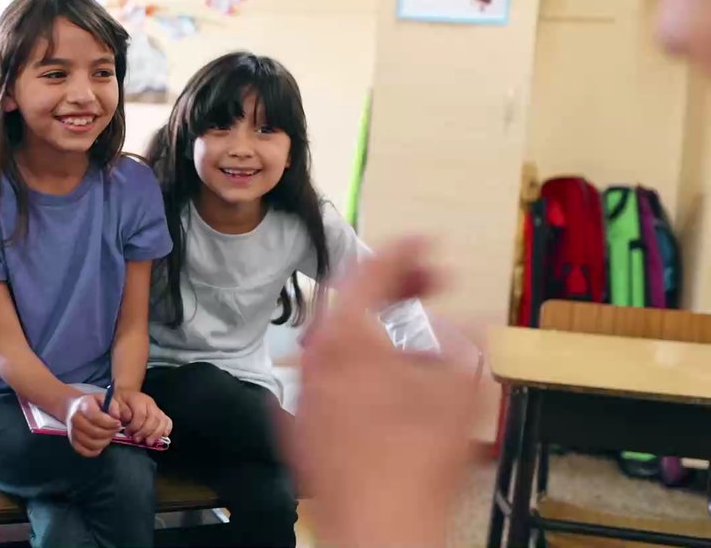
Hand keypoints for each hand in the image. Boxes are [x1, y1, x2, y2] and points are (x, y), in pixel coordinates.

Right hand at [65, 393, 120, 457]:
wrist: (73, 409)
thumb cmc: (92, 404)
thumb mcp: (104, 399)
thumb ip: (113, 406)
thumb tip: (117, 417)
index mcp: (83, 406)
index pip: (96, 417)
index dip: (110, 423)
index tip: (118, 423)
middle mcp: (75, 420)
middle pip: (95, 432)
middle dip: (109, 432)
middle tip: (116, 429)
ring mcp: (73, 432)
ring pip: (92, 444)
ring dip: (105, 442)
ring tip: (109, 435)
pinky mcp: (73, 443)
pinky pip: (86, 452)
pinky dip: (96, 450)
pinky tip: (101, 443)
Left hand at [112, 389, 171, 446]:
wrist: (127, 394)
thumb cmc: (120, 401)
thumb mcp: (113, 401)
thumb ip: (114, 408)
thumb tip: (117, 416)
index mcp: (138, 399)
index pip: (141, 414)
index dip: (135, 426)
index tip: (127, 433)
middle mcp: (150, 403)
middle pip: (153, 419)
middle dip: (145, 432)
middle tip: (136, 439)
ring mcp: (156, 408)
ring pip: (162, 421)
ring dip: (156, 434)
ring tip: (148, 442)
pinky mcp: (160, 413)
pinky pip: (168, 420)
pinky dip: (167, 429)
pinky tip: (163, 436)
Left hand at [287, 238, 478, 547]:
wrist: (376, 531)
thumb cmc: (416, 463)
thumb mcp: (456, 388)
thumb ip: (458, 341)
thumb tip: (460, 319)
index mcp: (345, 333)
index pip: (369, 269)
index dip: (403, 249)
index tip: (427, 242)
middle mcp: (313, 355)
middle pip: (349, 302)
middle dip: (393, 289)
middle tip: (432, 286)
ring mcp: (302, 391)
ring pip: (338, 341)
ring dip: (378, 329)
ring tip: (419, 337)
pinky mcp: (300, 425)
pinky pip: (329, 378)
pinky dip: (360, 367)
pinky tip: (390, 385)